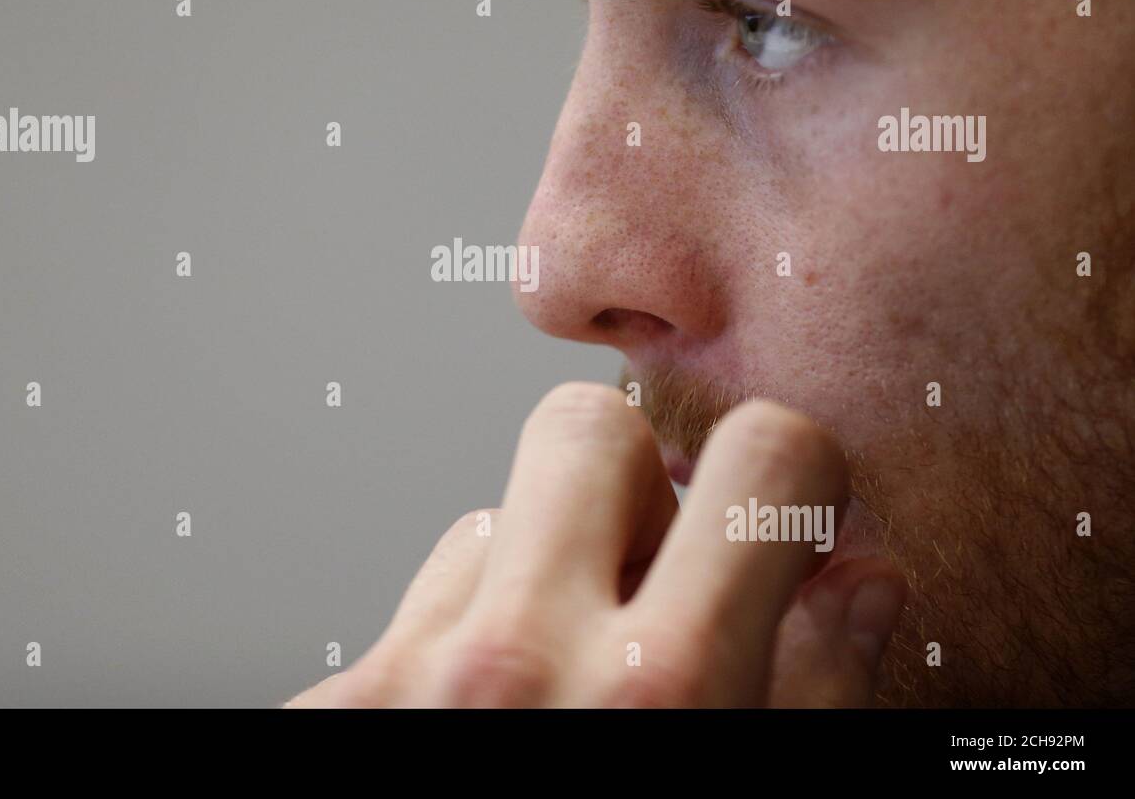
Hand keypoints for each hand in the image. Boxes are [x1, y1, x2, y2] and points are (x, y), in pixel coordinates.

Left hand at [286, 382, 905, 706]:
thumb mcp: (759, 798)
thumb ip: (818, 690)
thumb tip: (856, 576)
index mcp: (660, 694)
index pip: (762, 455)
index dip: (788, 471)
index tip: (780, 500)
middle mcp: (516, 667)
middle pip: (581, 427)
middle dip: (635, 482)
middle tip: (652, 573)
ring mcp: (407, 680)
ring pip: (486, 520)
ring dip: (537, 575)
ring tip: (560, 688)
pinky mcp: (334, 705)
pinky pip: (417, 605)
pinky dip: (463, 640)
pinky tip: (484, 723)